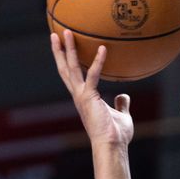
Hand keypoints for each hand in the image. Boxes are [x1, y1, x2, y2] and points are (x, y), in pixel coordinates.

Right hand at [50, 30, 133, 147]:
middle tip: (56, 33)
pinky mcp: (89, 98)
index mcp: (84, 98)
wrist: (112, 146)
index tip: (63, 47)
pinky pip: (93, 75)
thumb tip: (123, 94)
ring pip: (71, 68)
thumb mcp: (121, 115)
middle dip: (60, 51)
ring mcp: (81, 96)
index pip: (72, 76)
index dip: (67, 61)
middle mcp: (79, 95)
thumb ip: (121, 104)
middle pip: (65, 68)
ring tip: (66, 31)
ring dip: (68, 49)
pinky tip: (103, 48)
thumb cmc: (117, 135)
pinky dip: (98, 61)